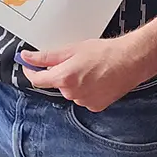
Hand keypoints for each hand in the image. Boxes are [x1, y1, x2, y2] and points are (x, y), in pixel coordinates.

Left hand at [20, 35, 148, 111]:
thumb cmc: (103, 53)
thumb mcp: (71, 49)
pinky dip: (85, 88)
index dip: (30, 71)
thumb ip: (46, 56)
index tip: (27, 64)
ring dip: (73, 81)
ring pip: (70, 90)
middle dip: (59, 72)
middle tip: (73, 60)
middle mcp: (72, 93)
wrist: (130, 61)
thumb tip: (27, 57)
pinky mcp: (96, 106)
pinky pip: (83, 97)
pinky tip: (96, 78)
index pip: (37, 80)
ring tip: (89, 68)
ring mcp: (84, 101)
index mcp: (64, 78)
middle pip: (56, 83)